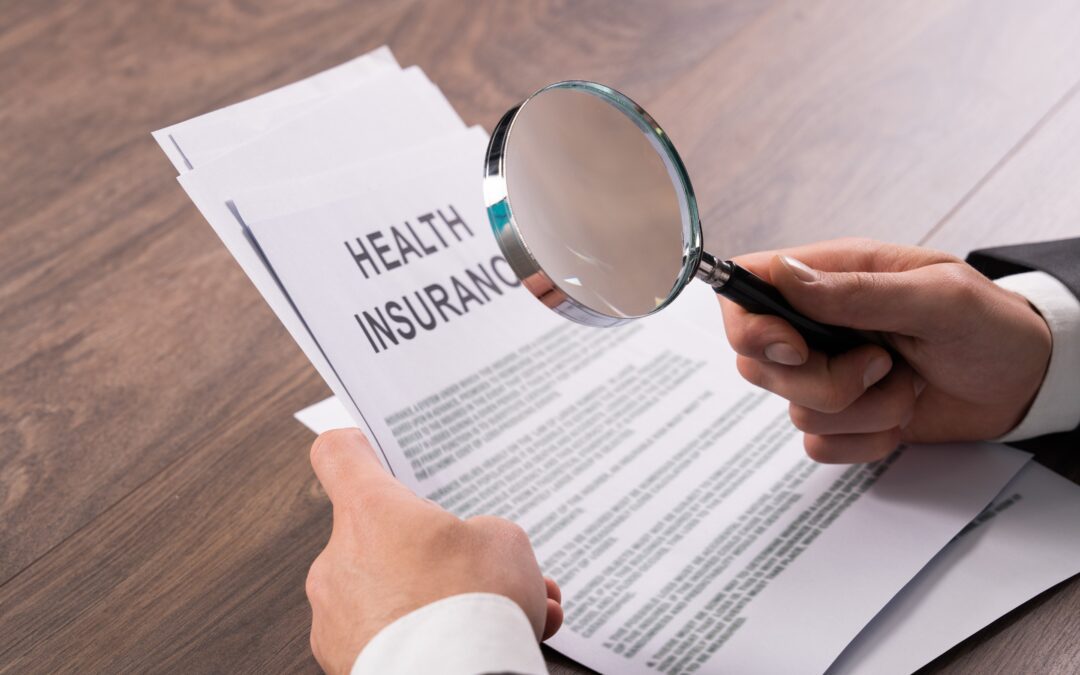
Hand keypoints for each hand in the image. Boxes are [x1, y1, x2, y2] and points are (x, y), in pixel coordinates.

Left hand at [305, 429, 562, 673]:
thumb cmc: (473, 606)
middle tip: (485, 570)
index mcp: (371, 512)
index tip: (369, 450)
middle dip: (439, 557)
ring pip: (394, 597)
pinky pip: (389, 641)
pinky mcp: (345, 666)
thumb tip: (476, 555)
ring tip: (507, 617)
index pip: (339, 455)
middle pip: (383, 539)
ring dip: (444, 604)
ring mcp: (336, 620)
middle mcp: (339, 562)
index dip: (358, 448)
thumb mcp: (506, 544)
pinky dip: (430, 642)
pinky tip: (482, 647)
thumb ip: (485, 538)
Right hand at [719, 238, 1051, 462]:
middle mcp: (816, 325)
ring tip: (906, 383)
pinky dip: (866, 439)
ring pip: (794, 410)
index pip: (745, 290)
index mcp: (830, 277)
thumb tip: (785, 276)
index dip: (749, 325)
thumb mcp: (937, 297)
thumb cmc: (990, 326)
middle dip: (822, 381)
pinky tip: (901, 413)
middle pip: (758, 363)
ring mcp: (826, 372)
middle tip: (881, 364)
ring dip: (864, 410)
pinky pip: (819, 445)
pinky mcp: (842, 416)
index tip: (794, 349)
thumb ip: (859, 292)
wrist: (1025, 381)